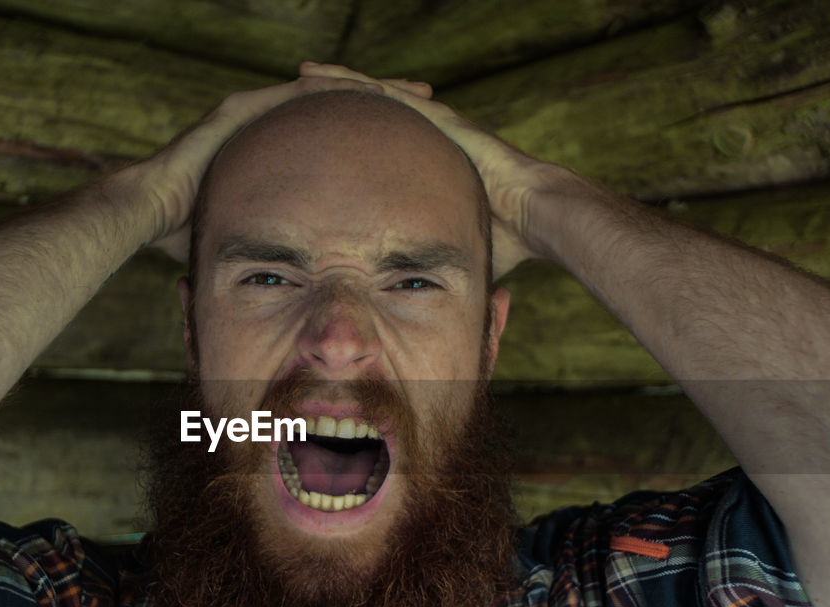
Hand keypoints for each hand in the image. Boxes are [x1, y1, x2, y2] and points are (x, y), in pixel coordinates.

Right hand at [139, 71, 437, 263]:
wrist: (146, 217)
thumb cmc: (195, 238)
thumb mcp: (263, 246)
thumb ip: (291, 259)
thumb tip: (322, 299)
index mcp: (284, 157)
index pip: (341, 141)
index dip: (382, 141)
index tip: (424, 147)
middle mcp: (274, 128)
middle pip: (343, 110)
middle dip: (388, 107)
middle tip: (432, 107)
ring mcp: (258, 113)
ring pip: (329, 93)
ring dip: (372, 91)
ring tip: (415, 95)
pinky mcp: (243, 110)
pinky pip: (300, 94)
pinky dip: (336, 92)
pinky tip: (372, 92)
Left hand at [296, 62, 554, 279]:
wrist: (535, 217)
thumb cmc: (504, 241)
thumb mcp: (450, 255)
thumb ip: (428, 273)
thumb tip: (412, 309)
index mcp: (424, 170)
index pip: (375, 152)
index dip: (345, 145)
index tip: (312, 144)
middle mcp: (424, 142)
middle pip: (369, 116)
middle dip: (333, 104)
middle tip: (294, 96)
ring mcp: (433, 126)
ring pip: (374, 96)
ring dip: (339, 84)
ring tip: (302, 73)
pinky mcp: (439, 118)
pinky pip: (390, 94)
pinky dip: (359, 83)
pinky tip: (328, 74)